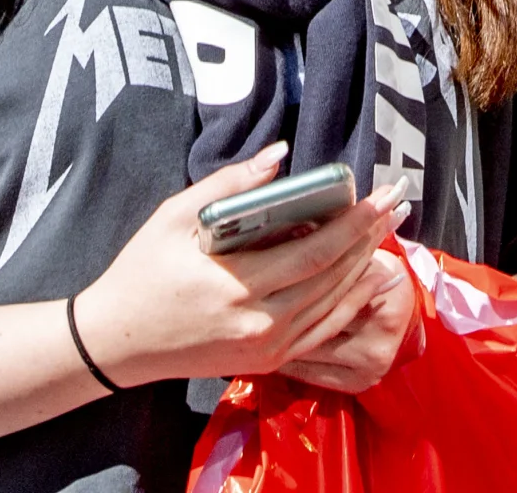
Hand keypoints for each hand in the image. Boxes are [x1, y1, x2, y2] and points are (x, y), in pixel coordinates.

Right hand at [69, 149, 401, 391]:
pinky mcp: (266, 361)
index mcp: (234, 285)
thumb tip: (280, 155)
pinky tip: (369, 278)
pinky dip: (350, 303)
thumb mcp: (172, 218)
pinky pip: (321, 332)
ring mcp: (265, 348)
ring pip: (332, 306)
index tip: (379, 193)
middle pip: (331, 277)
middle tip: (399, 202)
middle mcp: (258, 323)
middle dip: (369, 236)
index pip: (312, 252)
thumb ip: (229, 186)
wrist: (118, 342)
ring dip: (366, 266)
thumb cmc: (142, 272)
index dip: (352, 223)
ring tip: (391, 231)